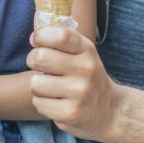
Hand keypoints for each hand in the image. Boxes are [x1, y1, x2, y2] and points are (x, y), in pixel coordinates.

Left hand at [26, 25, 121, 139]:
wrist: (110, 111)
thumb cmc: (87, 77)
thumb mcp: (83, 53)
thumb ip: (63, 39)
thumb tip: (36, 29)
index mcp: (87, 50)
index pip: (60, 35)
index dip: (40, 36)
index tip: (36, 41)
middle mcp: (86, 70)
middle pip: (40, 57)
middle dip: (33, 60)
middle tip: (40, 66)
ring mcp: (79, 93)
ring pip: (35, 83)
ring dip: (38, 86)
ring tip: (52, 87)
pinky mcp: (70, 113)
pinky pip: (38, 103)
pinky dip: (42, 103)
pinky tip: (56, 102)